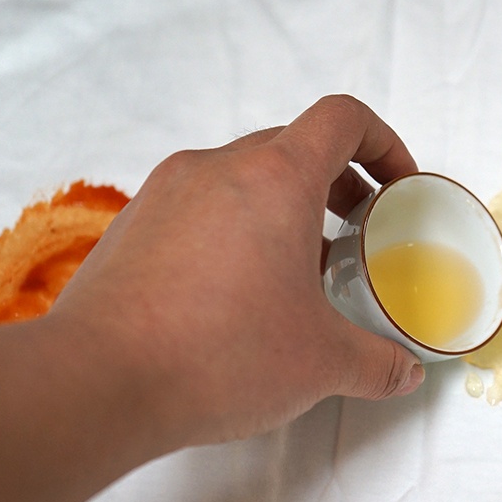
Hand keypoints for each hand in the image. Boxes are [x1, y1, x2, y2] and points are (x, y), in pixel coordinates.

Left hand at [52, 94, 425, 448]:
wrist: (98, 382)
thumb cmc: (218, 355)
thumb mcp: (322, 363)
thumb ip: (378, 362)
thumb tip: (404, 372)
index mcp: (276, 178)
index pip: (342, 120)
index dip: (383, 143)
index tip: (397, 185)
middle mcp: (217, 168)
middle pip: (292, 144)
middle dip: (337, 180)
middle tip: (358, 229)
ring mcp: (166, 193)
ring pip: (241, 174)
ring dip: (282, 205)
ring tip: (300, 266)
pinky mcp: (132, 226)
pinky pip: (198, 206)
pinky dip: (234, 228)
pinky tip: (239, 290)